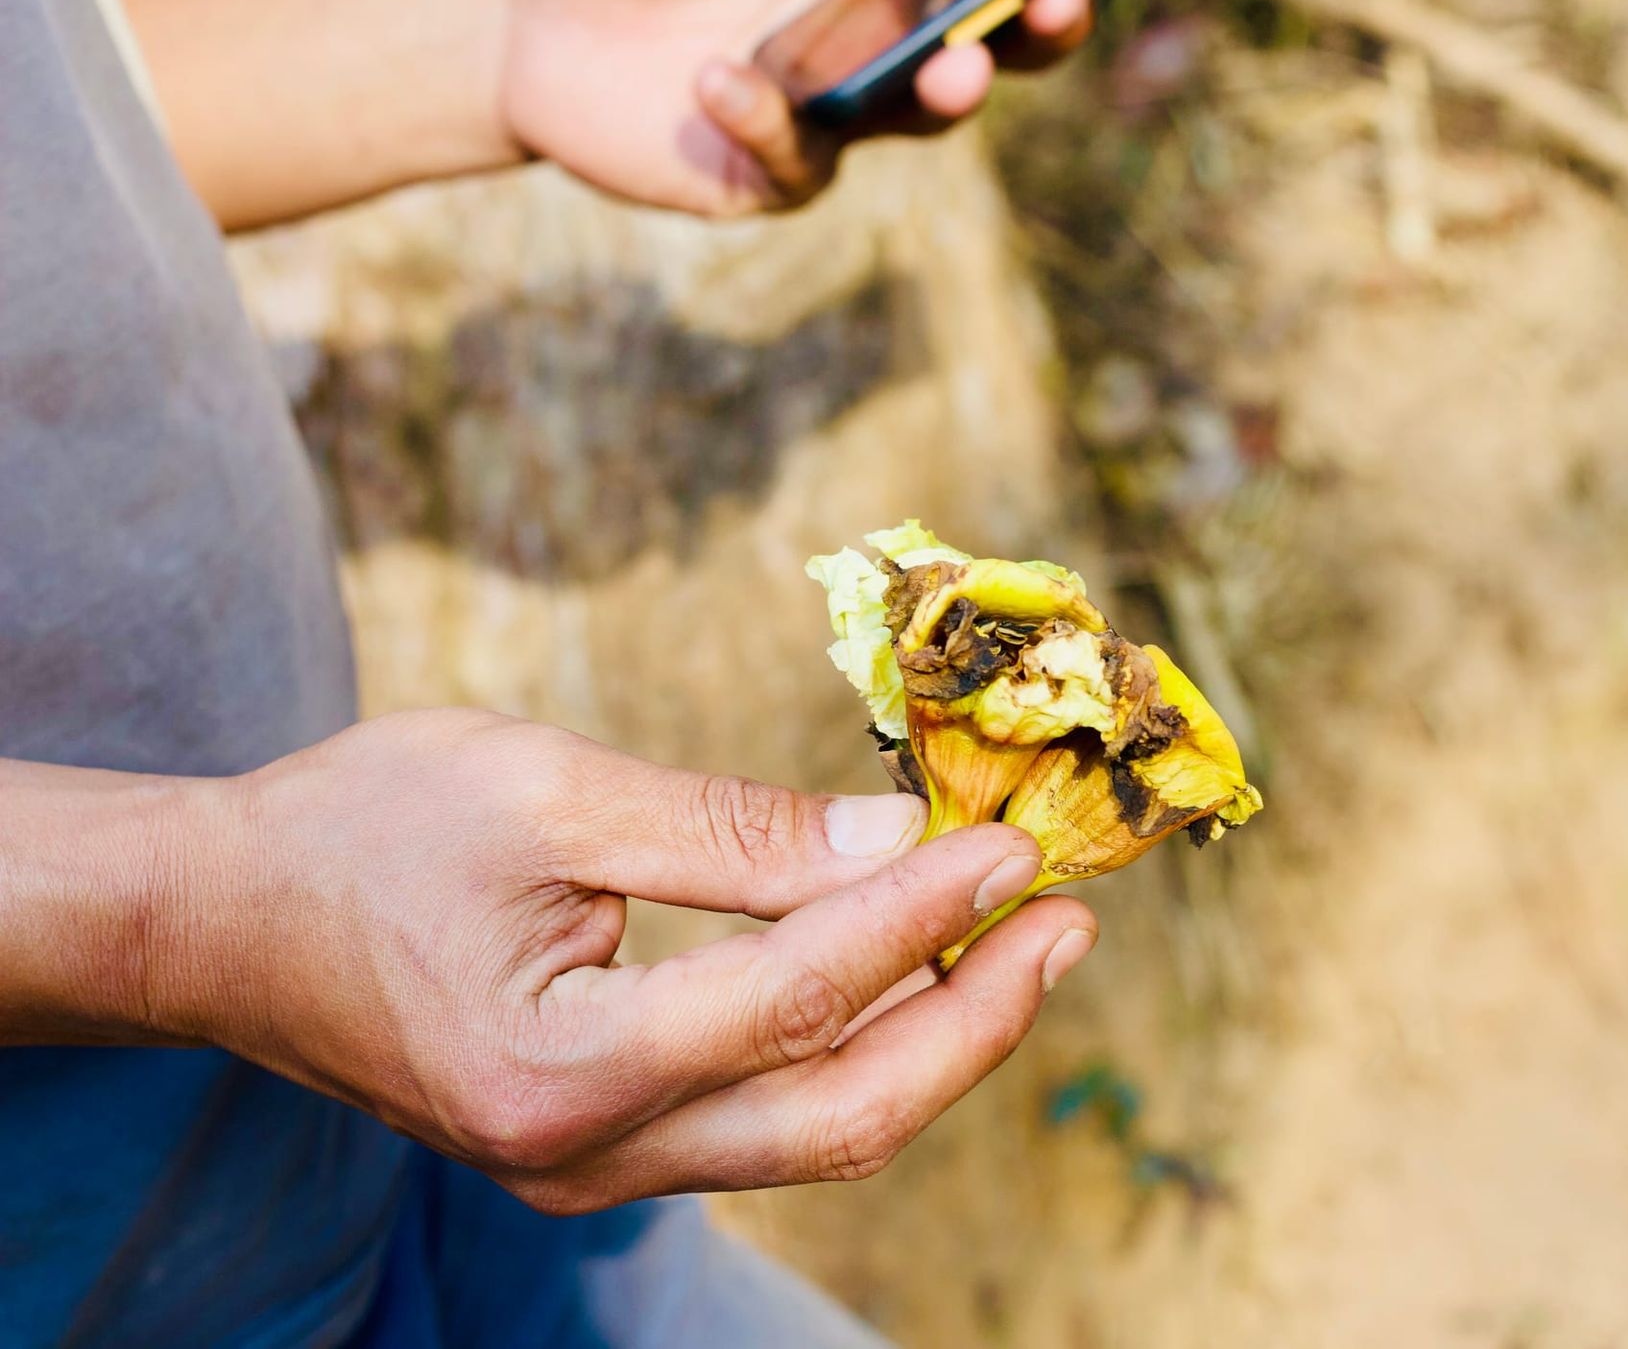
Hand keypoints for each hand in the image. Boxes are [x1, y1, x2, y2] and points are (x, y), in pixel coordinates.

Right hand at [154, 710, 1096, 1213]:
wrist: (227, 921)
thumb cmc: (365, 832)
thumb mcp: (545, 789)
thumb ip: (728, 830)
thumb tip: (896, 841)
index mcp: (555, 1068)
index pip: (795, 997)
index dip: (922, 918)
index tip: (1012, 846)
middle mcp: (579, 1156)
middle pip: (838, 1113)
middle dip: (976, 1021)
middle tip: (1066, 922)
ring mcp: (588, 1172)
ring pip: (815, 1132)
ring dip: (932, 1040)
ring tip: (1018, 942)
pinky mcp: (597, 1150)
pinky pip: (765, 1119)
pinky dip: (853, 1048)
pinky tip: (911, 972)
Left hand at [501, 0, 1097, 214]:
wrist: (530, 13)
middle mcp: (870, 48)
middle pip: (984, 56)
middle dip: (1028, 38)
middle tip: (1045, 8)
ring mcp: (825, 117)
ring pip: (908, 120)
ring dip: (942, 94)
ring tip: (951, 65)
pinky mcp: (763, 175)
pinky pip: (793, 160)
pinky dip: (764, 119)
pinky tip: (716, 77)